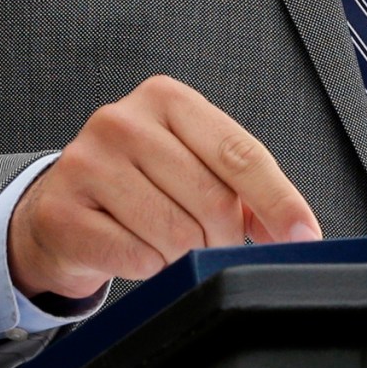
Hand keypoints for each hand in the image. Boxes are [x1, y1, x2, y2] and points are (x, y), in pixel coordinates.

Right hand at [9, 76, 320, 302]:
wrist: (61, 211)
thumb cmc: (139, 186)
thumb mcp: (193, 167)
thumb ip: (245, 190)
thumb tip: (296, 230)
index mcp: (166, 98)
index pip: (239, 152)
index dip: (278, 200)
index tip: (305, 236)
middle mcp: (123, 120)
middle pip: (211, 199)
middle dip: (224, 238)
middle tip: (214, 247)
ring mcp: (87, 162)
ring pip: (175, 233)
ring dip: (185, 256)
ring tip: (170, 247)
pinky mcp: (63, 210)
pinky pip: (137, 257)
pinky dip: (150, 269)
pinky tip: (137, 252)